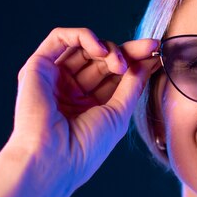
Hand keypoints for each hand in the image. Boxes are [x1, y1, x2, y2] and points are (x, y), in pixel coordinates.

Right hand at [6, 27, 159, 196]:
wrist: (54, 159)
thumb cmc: (86, 146)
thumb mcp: (119, 113)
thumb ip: (133, 85)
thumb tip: (147, 62)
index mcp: (90, 105)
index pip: (116, 75)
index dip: (137, 61)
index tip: (158, 52)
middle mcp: (72, 90)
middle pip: (103, 59)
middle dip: (129, 52)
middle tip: (150, 49)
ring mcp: (55, 78)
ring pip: (86, 47)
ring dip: (109, 49)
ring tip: (120, 65)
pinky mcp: (38, 67)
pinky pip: (61, 37)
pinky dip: (84, 37)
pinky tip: (101, 52)